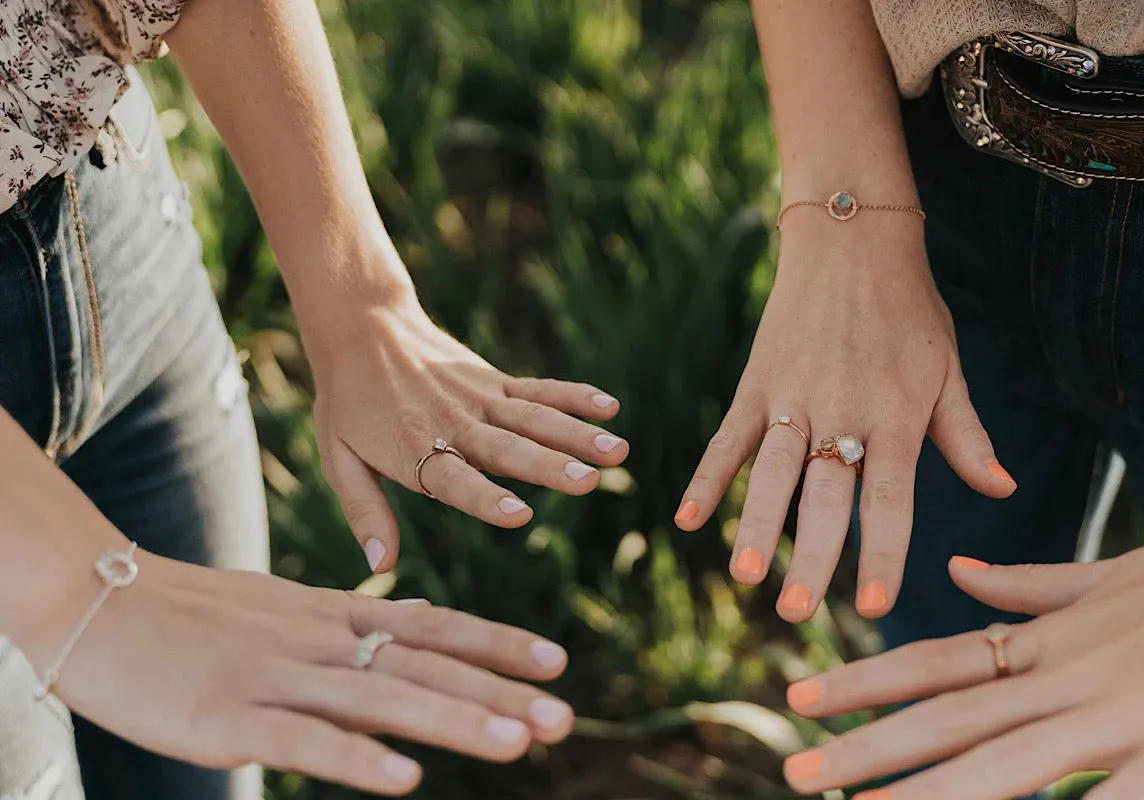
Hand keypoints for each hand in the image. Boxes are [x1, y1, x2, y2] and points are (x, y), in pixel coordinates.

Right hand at [48, 550, 574, 795]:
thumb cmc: (198, 613)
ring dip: (454, 721)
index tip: (555, 663)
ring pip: (382, 699)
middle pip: (424, 666)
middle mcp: (322, 641)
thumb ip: (352, 621)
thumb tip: (410, 625)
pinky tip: (404, 779)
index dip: (497, 644)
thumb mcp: (290, 608)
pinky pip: (305, 741)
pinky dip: (357, 758)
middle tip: (563, 718)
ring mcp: (280, 677)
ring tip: (517, 743)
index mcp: (335, 616)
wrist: (101, 601)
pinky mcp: (233, 718)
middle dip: (498, 692)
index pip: (433, 626)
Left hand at [299, 252, 627, 572]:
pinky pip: (539, 390)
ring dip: (577, 434)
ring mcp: (480, 399)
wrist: (362, 324)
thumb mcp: (339, 459)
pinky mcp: (495, 381)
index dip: (486, 498)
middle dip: (549, 467)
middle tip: (588, 483)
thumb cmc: (347, 401)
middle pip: (507, 449)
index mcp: (415, 449)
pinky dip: (574, 396)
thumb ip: (365, 511)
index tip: (519, 516)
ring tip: (617, 450)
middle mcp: (455, 424)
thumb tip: (381, 566)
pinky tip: (609, 408)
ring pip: (534, 419)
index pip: (455, 479)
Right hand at [674, 216, 1014, 618]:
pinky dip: (708, 476)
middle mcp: (842, 411)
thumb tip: (1002, 490)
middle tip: (798, 612)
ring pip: (773, 472)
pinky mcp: (757, 381)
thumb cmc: (909, 309)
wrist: (853, 239)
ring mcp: (793, 396)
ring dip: (756, 524)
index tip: (875, 606)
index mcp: (895, 415)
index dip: (883, 555)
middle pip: (826, 496)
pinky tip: (688, 519)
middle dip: (812, 557)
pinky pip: (729, 436)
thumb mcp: (947, 369)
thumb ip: (965, 435)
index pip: (890, 499)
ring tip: (744, 575)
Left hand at [781, 531, 1143, 799]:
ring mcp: (1124, 721)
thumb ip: (1030, 585)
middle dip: (869, 750)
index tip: (801, 702)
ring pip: (1008, 765)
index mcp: (1053, 640)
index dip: (865, 684)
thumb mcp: (1112, 577)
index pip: (937, 662)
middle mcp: (1070, 679)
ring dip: (930, 796)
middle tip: (796, 775)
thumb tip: (956, 570)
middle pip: (951, 720)